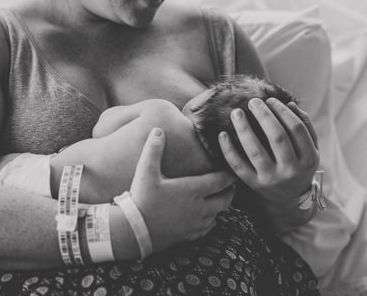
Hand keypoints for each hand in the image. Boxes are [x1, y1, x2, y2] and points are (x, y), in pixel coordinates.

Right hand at [129, 127, 235, 252]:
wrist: (134, 231)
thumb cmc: (142, 199)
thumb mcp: (146, 171)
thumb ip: (153, 149)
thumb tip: (158, 130)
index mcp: (193, 189)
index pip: (221, 181)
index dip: (229, 175)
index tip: (232, 170)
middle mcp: (200, 207)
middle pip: (225, 199)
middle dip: (230, 190)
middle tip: (230, 184)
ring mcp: (196, 223)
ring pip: (217, 214)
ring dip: (220, 206)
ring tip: (217, 198)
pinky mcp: (189, 235)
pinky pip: (207, 228)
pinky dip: (210, 221)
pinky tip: (206, 218)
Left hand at [219, 99, 318, 205]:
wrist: (289, 198)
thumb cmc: (299, 165)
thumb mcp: (310, 149)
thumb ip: (306, 127)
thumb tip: (291, 104)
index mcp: (308, 159)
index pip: (296, 129)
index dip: (283, 111)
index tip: (271, 100)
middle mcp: (290, 170)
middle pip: (277, 137)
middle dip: (264, 116)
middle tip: (253, 102)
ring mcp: (271, 178)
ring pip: (255, 150)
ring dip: (244, 129)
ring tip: (236, 113)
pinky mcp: (254, 184)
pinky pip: (238, 166)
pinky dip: (228, 150)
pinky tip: (222, 134)